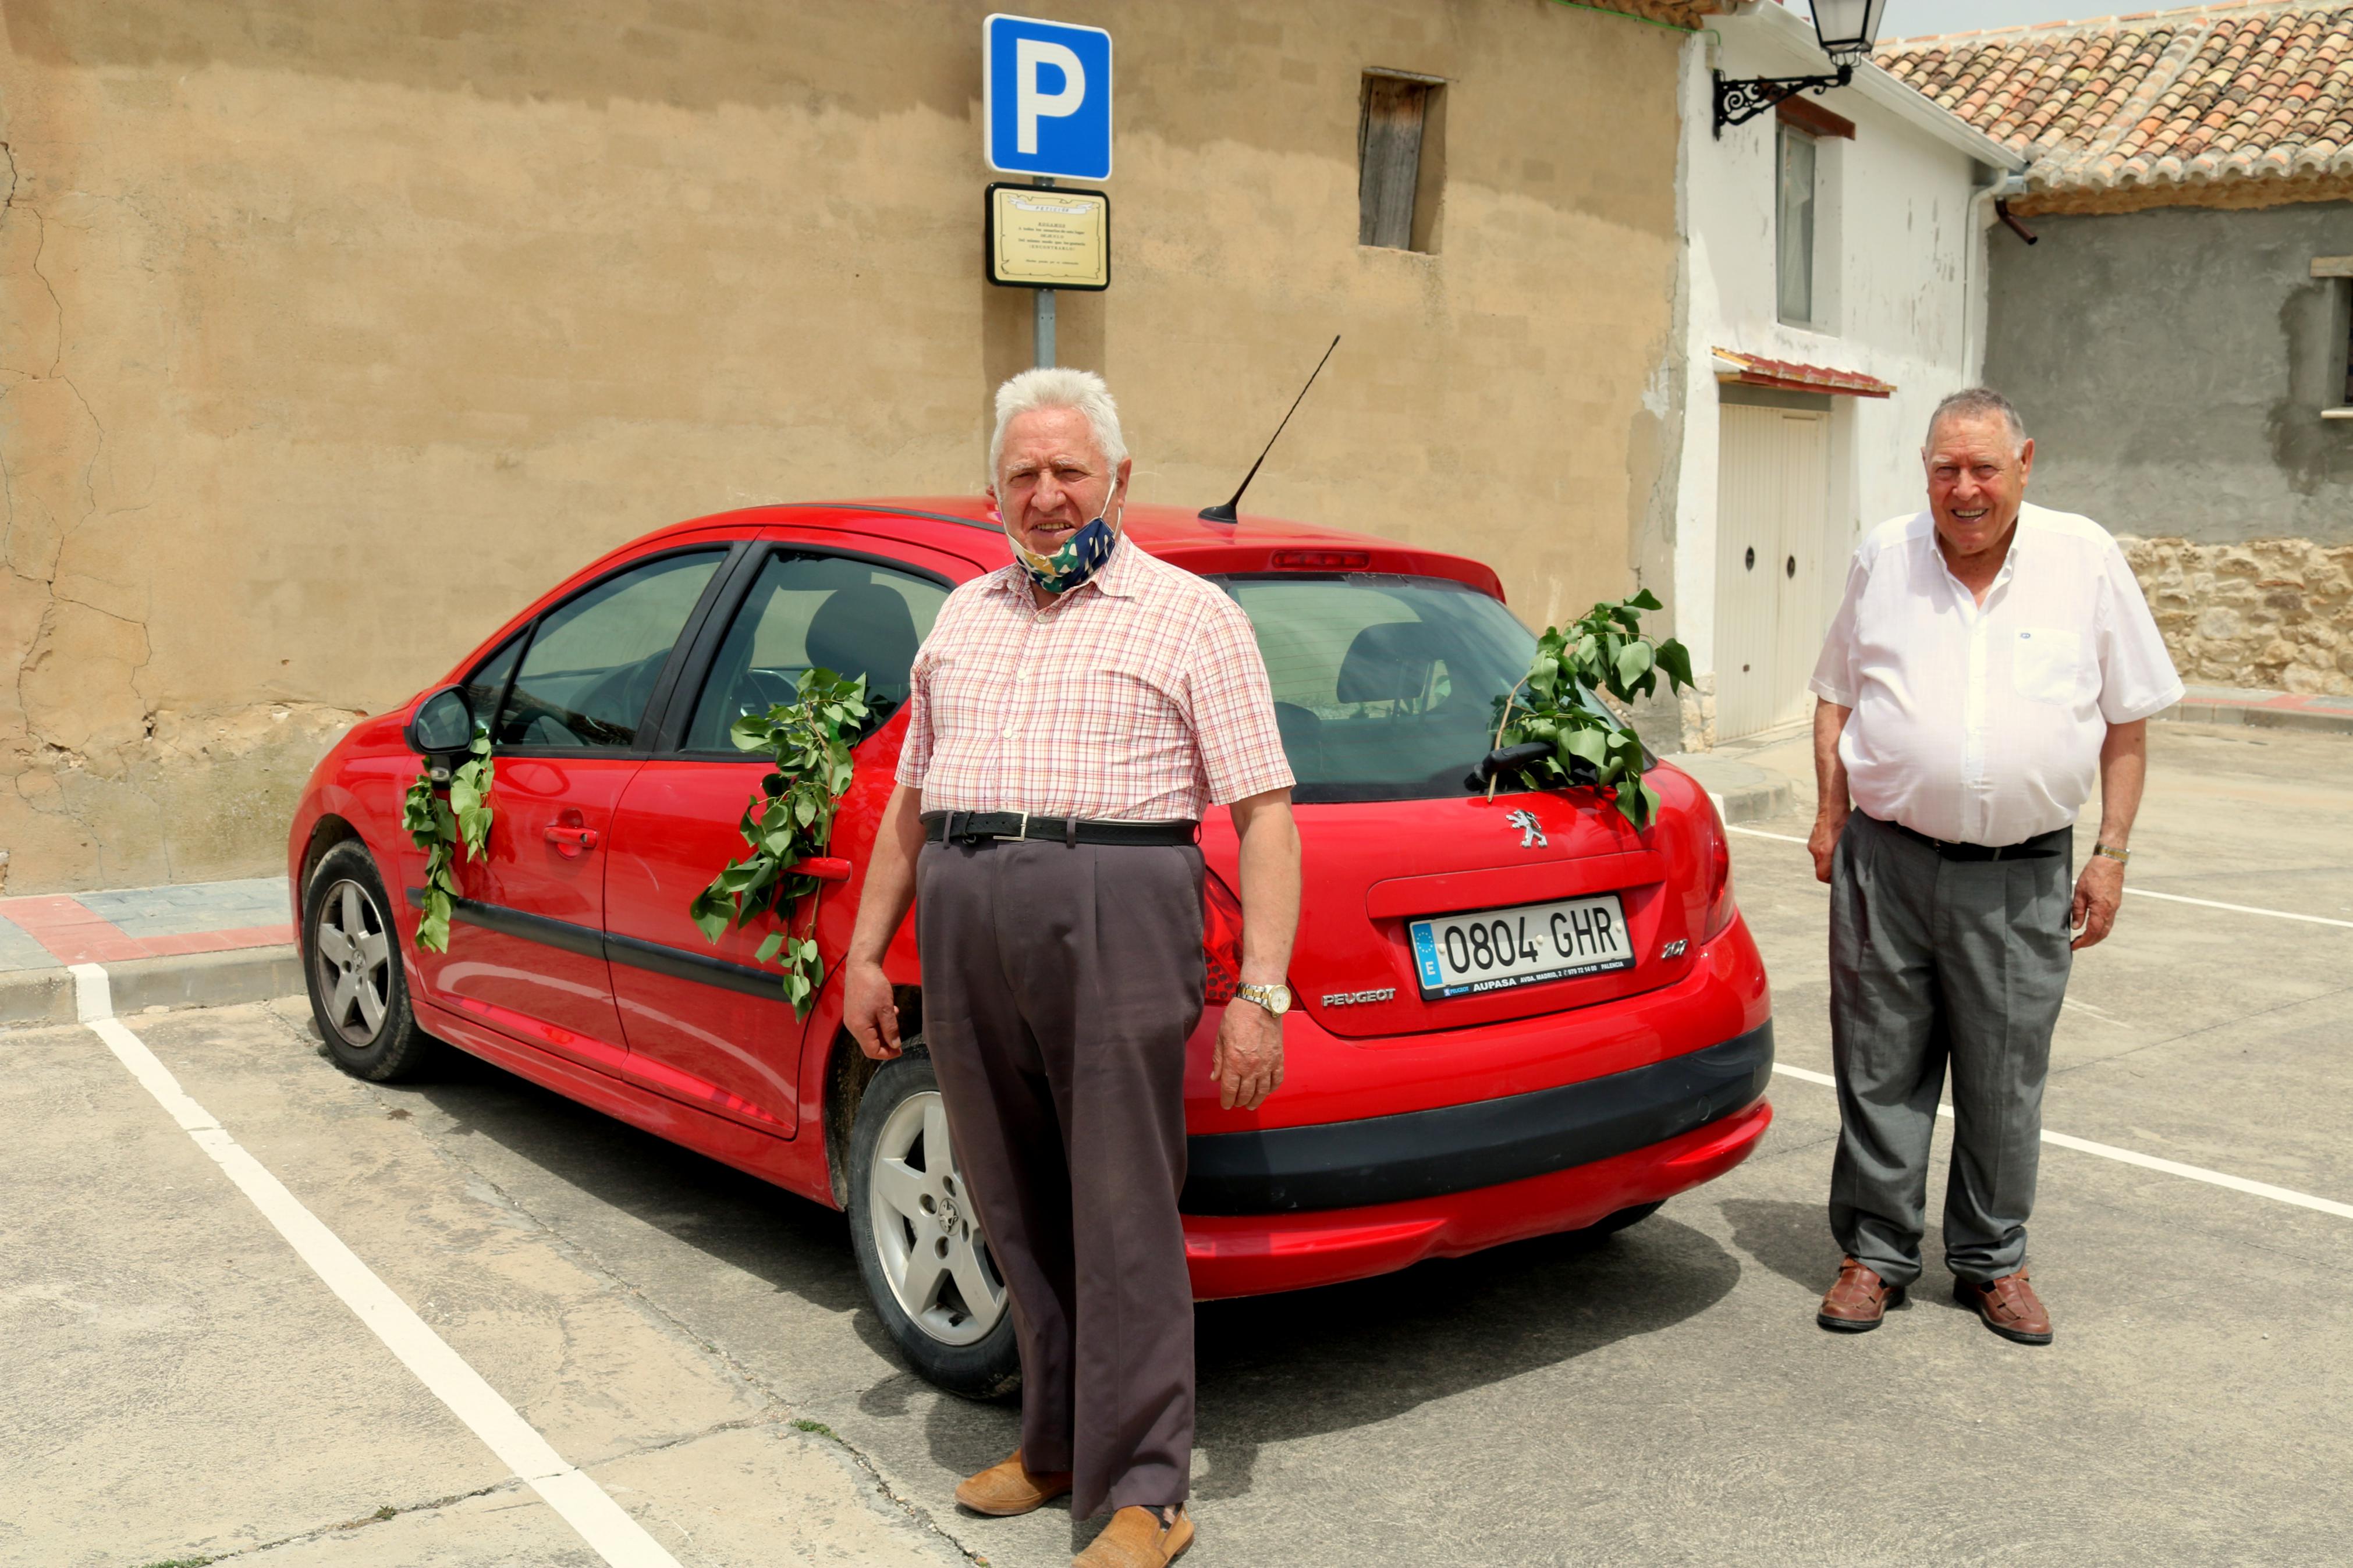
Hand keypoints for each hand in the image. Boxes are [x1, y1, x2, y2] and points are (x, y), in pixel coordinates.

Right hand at [842, 958, 901, 1059]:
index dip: (887, 1054)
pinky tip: (888, 1012)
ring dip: (883, 1031)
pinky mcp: (853, 1012)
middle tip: (900, 1038)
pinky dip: (878, 1023)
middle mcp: (852, 1026)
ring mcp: (852, 1019)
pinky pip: (867, 1025)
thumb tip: (895, 1046)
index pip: (872, 1051)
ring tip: (894, 1019)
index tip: (900, 1050)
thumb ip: (891, 1030)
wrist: (861, 967)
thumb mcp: (887, 1010)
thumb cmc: (874, 986)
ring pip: (869, 1034)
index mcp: (859, 1028)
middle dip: (886, 1043)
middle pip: (870, 1044)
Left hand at [1213, 996, 1284, 1110]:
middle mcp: (1251, 1066)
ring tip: (1251, 1104)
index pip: (1230, 1090)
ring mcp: (1267, 1063)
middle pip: (1246, 1093)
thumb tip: (1215, 1077)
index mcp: (1234, 1061)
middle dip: (1240, 1101)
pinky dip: (1271, 1089)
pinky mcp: (1278, 1058)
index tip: (1225, 1104)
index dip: (1227, 1100)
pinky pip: (1277, 1080)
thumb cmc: (1238, 1016)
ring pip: (1262, 1091)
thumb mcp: (1221, 1037)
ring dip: (1256, 1100)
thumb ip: (1218, 1060)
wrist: (1259, 1003)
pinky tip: (1267, 1091)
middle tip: (1237, 1103)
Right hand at [1808, 806, 1848, 883]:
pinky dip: (1824, 852)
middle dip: (1829, 870)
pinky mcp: (1812, 840)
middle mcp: (1816, 850)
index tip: (1837, 877)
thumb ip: (1846, 857)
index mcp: (1825, 853)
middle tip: (1840, 866)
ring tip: (1837, 853)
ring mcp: (1812, 845)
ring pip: (1819, 860)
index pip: (1821, 875)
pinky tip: (1832, 845)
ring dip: (1826, 860)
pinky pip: (1817, 851)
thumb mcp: (1849, 843)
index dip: (1829, 879)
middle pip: (1819, 869)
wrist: (1833, 809)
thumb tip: (1850, 868)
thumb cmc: (1845, 824)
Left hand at [2070, 855, 2124, 949]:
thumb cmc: (2093, 875)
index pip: (2093, 932)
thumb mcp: (2079, 892)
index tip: (2074, 946)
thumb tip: (2076, 927)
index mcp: (2101, 909)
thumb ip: (2078, 911)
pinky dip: (2101, 929)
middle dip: (2090, 942)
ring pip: (2107, 929)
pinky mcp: (2115, 904)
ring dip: (2096, 936)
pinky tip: (2092, 928)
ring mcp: (2114, 908)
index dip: (2083, 942)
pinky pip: (2109, 921)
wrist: (2109, 862)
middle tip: (2077, 945)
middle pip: (2102, 934)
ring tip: (2083, 939)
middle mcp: (2110, 911)